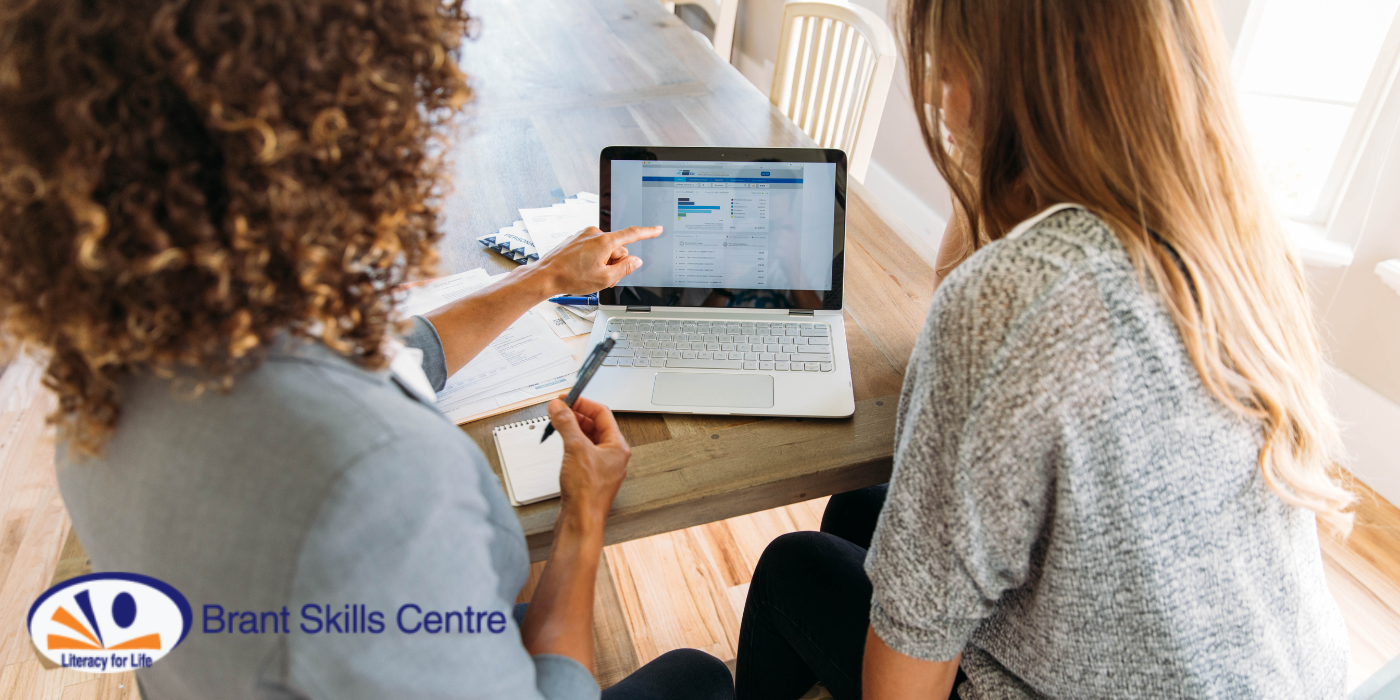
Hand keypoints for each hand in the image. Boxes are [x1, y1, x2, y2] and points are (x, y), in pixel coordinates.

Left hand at [536, 226, 662, 295]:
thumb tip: (635, 261)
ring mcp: (584, 235)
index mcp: (604, 242)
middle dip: (615, 262)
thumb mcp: (604, 279)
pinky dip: (592, 258)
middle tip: (603, 277)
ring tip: (589, 275)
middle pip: (617, 248)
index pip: (632, 234)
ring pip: (605, 249)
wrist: (545, 276)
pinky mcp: (576, 239)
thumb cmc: (571, 278)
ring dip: (603, 262)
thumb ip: (625, 268)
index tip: (657, 229)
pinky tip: (581, 269)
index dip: (647, 232)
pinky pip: (592, 247)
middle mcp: (594, 234)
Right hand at [548, 397, 630, 522]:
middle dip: (576, 415)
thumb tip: (560, 407)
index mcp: (617, 446)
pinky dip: (571, 444)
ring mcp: (602, 467)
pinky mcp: (590, 477)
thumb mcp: (575, 449)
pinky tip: (561, 444)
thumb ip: (566, 424)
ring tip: (558, 423)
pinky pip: (582, 452)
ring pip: (588, 439)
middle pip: (595, 425)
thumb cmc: (587, 493)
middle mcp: (613, 456)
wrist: (581, 522)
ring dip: (573, 429)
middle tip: (560, 409)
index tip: (567, 398)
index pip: (602, 413)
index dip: (583, 403)